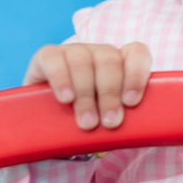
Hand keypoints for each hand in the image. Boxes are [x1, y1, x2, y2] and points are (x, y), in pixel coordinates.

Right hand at [23, 42, 151, 129]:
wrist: (50, 123)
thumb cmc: (88, 120)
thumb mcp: (107, 117)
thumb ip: (121, 115)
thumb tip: (136, 131)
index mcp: (120, 62)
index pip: (136, 53)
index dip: (136, 74)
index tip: (131, 102)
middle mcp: (97, 52)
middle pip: (109, 59)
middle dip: (110, 94)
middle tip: (109, 122)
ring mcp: (72, 51)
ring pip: (83, 60)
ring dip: (86, 94)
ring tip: (87, 122)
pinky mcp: (46, 57)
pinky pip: (53, 59)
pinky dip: (61, 79)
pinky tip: (66, 99)